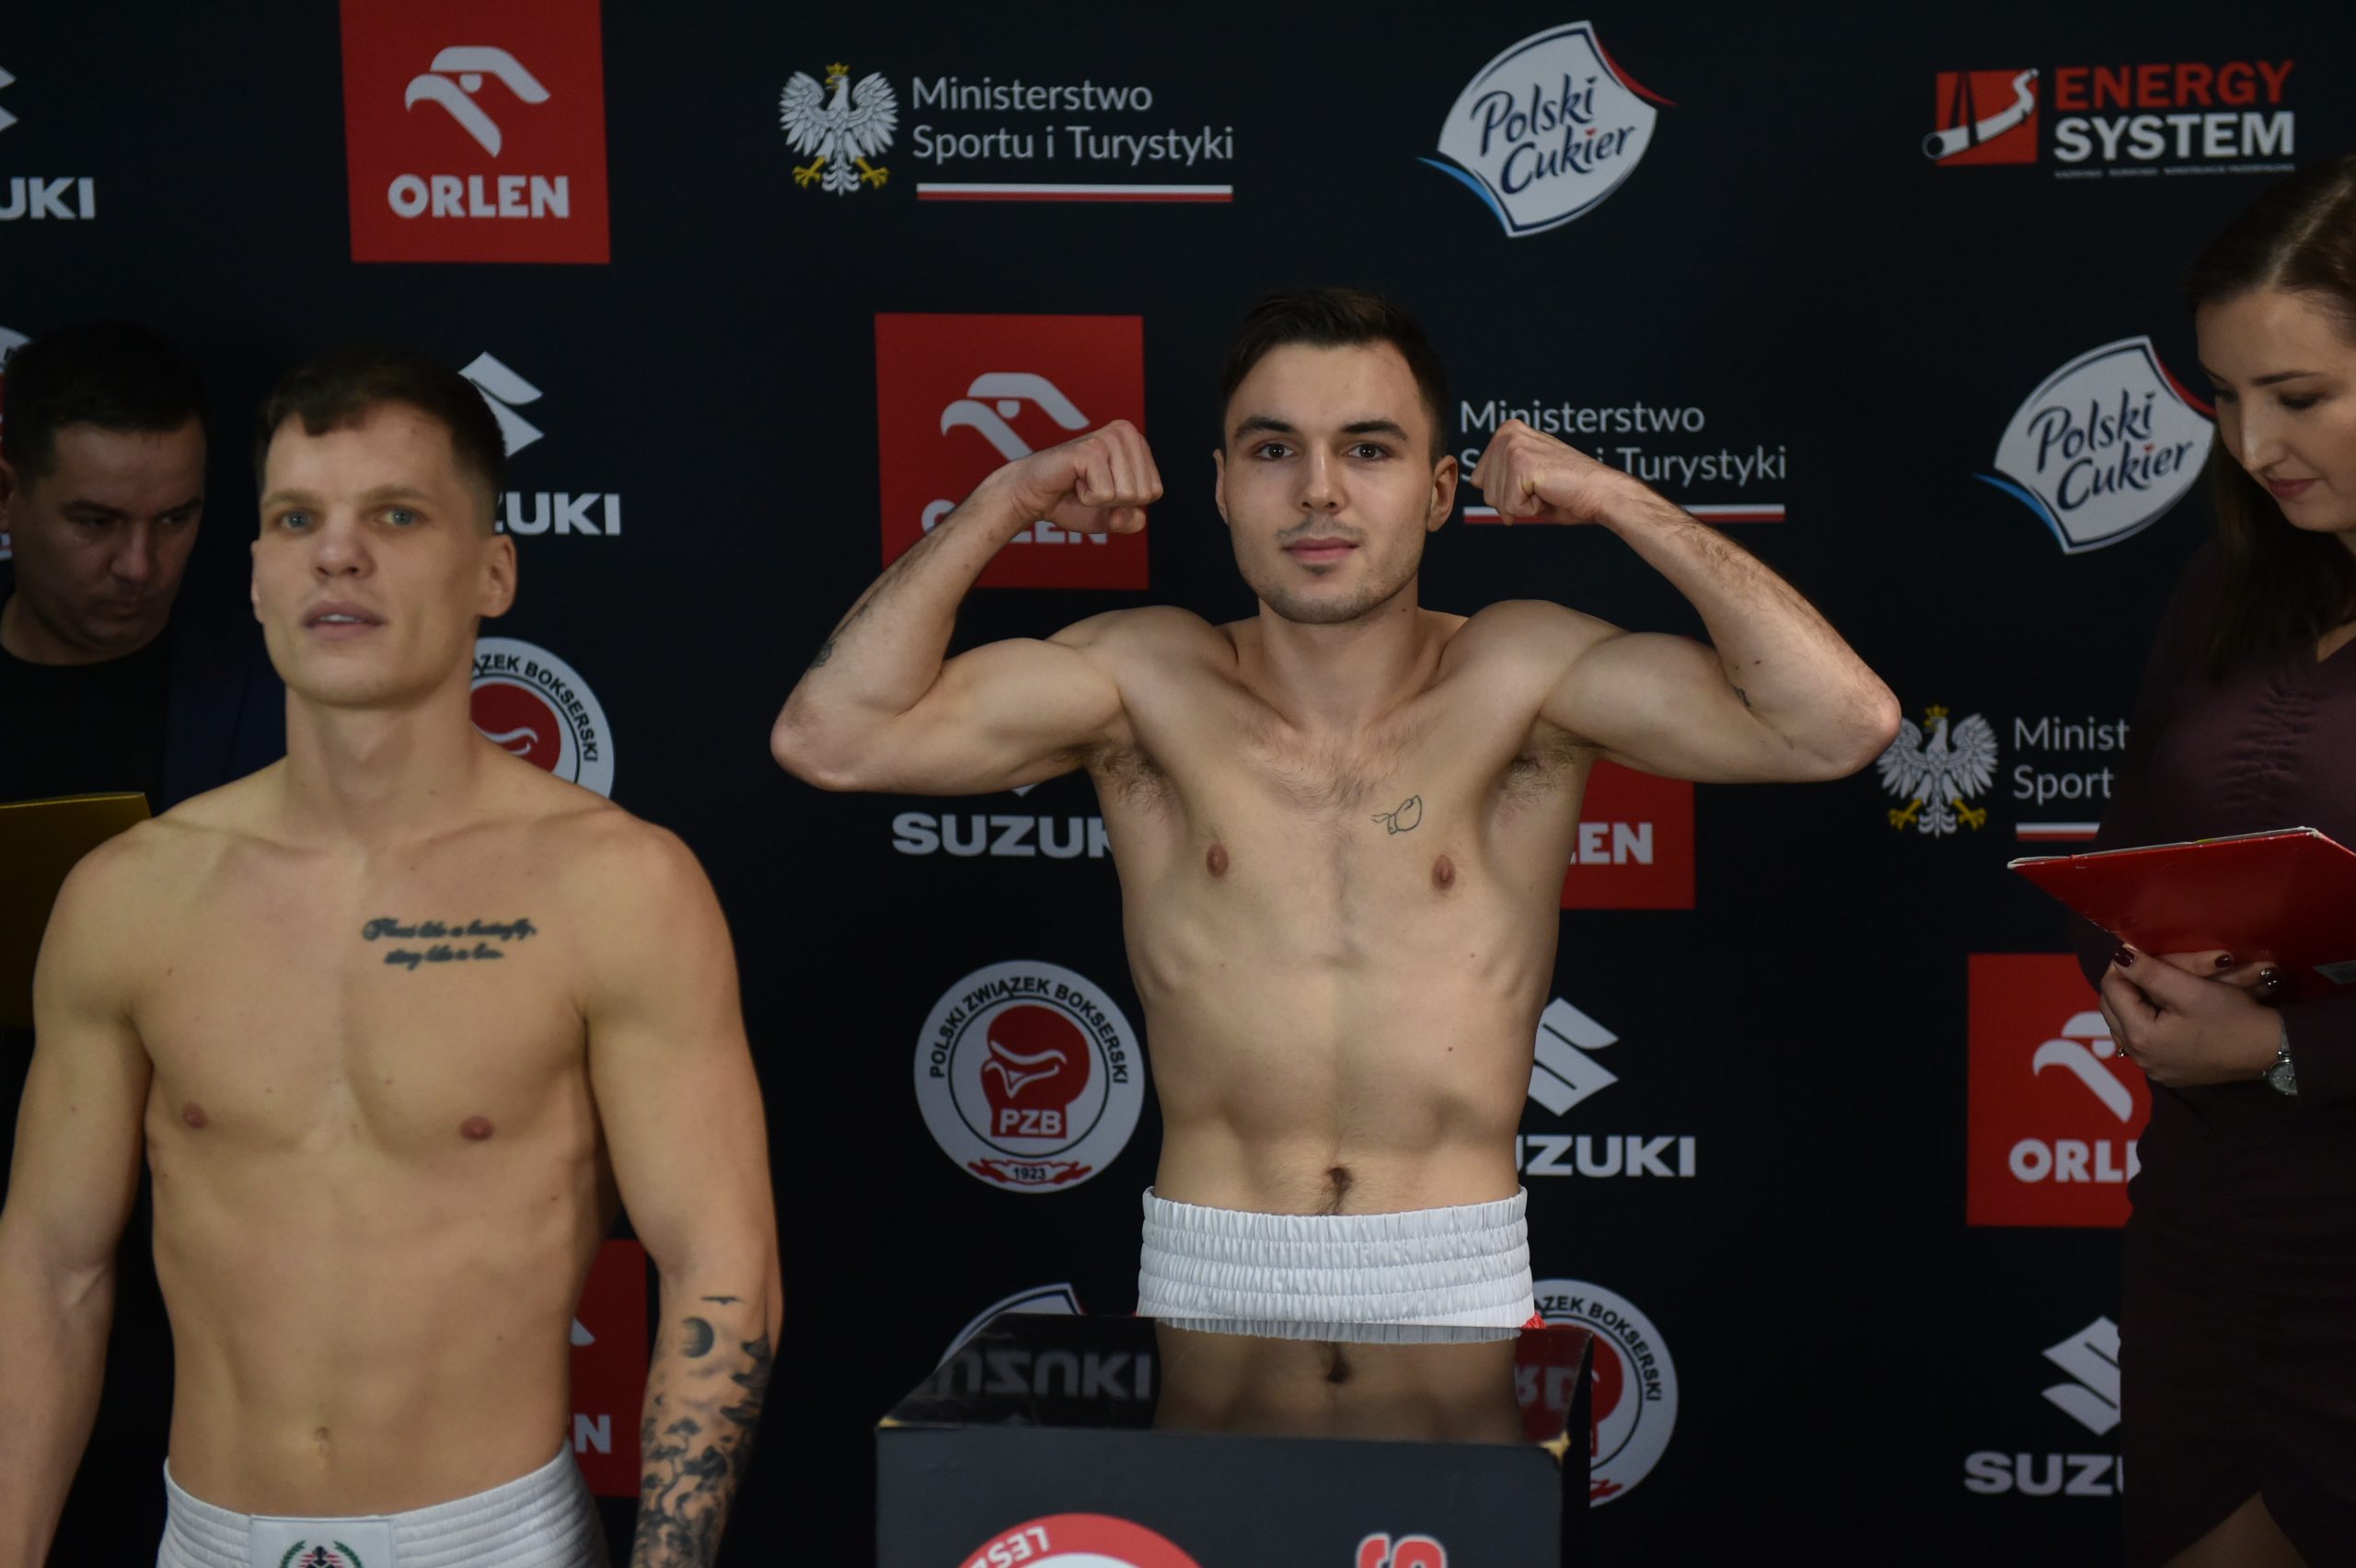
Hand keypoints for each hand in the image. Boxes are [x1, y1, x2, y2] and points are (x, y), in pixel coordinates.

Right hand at [990, 419, 1159, 535]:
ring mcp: (1109, 438)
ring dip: (1100, 500)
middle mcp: (1126, 433)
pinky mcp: (1091, 450)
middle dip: (1115, 503)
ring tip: (1082, 482)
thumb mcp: (1111, 517)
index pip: (1155, 491)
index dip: (1127, 504)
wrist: (1032, 495)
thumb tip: (1140, 516)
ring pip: (1127, 495)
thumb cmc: (1070, 501)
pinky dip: (1087, 499)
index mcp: (1136, 443)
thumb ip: (1132, 520)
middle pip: (1143, 494)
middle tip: (1090, 487)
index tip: (1104, 489)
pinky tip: (1074, 481)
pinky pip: (1105, 495)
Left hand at [1468, 419, 1636, 524]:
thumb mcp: (1525, 478)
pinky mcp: (1521, 464)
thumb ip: (1500, 475)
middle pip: (1484, 490)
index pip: (1479, 479)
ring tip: (1547, 490)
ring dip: (1522, 505)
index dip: (1505, 494)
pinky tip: (1549, 494)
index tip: (1535, 485)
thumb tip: (1475, 482)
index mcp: (1508, 432)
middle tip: (1543, 489)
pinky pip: (1509, 506)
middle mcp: (1508, 433)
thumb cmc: (1568, 491)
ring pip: (1495, 500)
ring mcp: (1514, 447)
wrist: (1600, 494)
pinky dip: (1530, 510)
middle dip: (1512, 501)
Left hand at [2099, 945, 2283, 1088]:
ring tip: (2149, 983)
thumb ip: (2149, 972)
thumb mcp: (2190, 989)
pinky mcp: (2169, 1073)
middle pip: (2112, 1010)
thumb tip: (2119, 956)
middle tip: (2141, 965)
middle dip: (2124, 984)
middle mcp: (2140, 1058)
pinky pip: (2143, 1042)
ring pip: (2125, 1026)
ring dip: (2132, 1003)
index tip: (2135, 951)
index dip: (2121, 967)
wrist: (2271, 1051)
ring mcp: (2154, 1069)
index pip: (2111, 990)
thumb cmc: (2233, 1018)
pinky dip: (2145, 1021)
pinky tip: (2160, 1008)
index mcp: (2140, 1037)